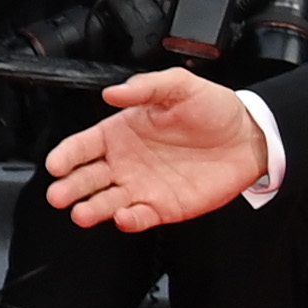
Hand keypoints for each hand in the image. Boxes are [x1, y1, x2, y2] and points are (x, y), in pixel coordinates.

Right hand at [47, 65, 270, 230]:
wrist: (251, 137)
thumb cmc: (214, 110)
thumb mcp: (181, 87)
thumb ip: (147, 87)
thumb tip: (113, 93)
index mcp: (119, 133)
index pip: (81, 146)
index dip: (66, 156)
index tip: (56, 164)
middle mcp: (124, 163)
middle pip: (85, 179)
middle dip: (69, 188)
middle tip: (59, 195)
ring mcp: (141, 187)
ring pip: (105, 202)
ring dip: (91, 209)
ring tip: (82, 213)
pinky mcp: (161, 207)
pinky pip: (138, 217)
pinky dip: (128, 220)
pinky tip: (124, 217)